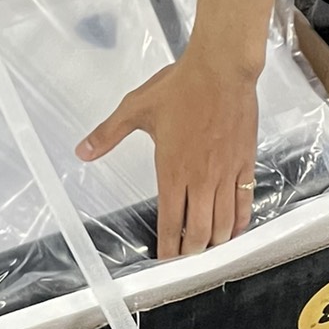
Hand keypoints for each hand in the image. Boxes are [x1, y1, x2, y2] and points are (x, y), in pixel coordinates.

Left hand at [77, 50, 260, 259]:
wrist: (221, 69)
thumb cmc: (181, 87)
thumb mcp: (135, 108)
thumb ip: (108, 134)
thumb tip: (83, 150)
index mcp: (172, 171)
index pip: (171, 224)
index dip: (168, 249)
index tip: (164, 259)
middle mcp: (201, 179)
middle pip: (199, 232)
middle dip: (191, 252)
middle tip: (185, 259)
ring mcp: (226, 173)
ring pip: (224, 223)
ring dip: (215, 241)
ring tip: (207, 248)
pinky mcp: (245, 163)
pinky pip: (245, 202)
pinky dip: (239, 221)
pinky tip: (233, 228)